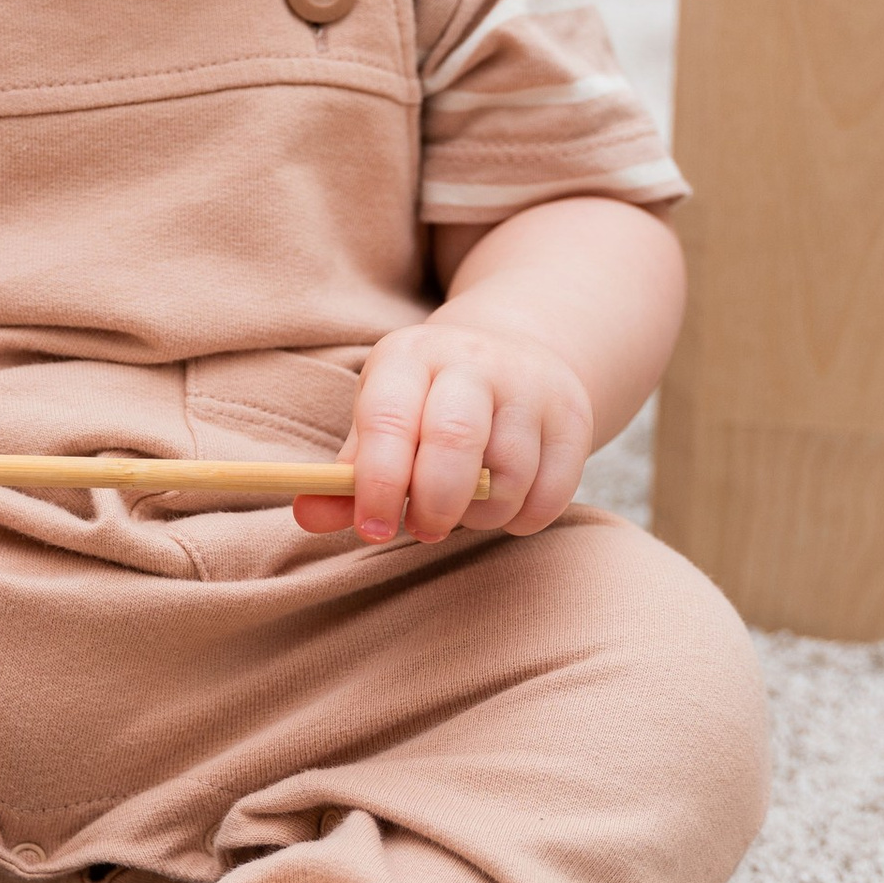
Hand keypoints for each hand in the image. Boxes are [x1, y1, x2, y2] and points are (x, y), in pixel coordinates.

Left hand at [292, 316, 594, 546]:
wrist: (516, 352)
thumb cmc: (428, 403)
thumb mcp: (382, 419)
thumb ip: (347, 475)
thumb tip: (308, 517)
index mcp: (410, 356)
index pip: (389, 418)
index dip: (377, 483)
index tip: (372, 529)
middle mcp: (473, 359)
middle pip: (455, 439)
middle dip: (434, 503)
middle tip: (423, 530)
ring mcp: (531, 385)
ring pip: (509, 474)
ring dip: (481, 515)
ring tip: (464, 509)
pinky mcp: (574, 416)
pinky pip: (552, 493)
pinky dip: (523, 518)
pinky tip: (504, 506)